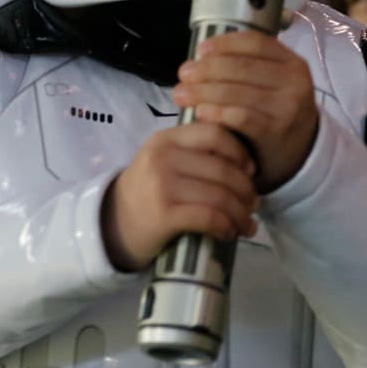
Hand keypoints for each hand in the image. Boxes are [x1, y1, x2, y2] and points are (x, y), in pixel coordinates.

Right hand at [100, 121, 260, 267]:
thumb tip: (247, 165)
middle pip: (223, 169)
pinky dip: (226, 227)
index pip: (214, 134)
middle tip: (253, 205)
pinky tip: (229, 233)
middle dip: (246, 190)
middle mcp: (163, 157)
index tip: (251, 171)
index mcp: (166, 139)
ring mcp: (162, 185)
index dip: (240, 152)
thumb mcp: (165, 161)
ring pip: (220, 195)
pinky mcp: (164, 214)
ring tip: (247, 225)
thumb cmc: (147, 192)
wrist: (113, 225)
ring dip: (241, 214)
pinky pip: (209, 217)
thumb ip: (195, 152)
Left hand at [173, 31, 320, 191]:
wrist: (298, 149)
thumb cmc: (275, 109)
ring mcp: (287, 107)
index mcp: (292, 62)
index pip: (255, 43)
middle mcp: (294, 82)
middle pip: (241, 66)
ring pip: (236, 92)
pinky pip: (240, 117)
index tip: (201, 50)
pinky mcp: (275, 131)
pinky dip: (216, 113)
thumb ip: (247, 66)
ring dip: (203, 91)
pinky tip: (200, 112)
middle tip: (183, 74)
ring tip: (181, 94)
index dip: (225, 43)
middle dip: (206, 69)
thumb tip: (200, 58)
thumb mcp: (274, 82)